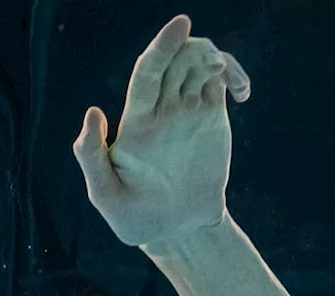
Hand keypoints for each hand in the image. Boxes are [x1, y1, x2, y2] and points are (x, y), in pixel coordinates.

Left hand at [72, 15, 250, 247]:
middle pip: (177, 59)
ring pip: (200, 64)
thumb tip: (92, 111)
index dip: (162, 46)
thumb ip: (91, 157)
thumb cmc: (133, 218)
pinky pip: (221, 82)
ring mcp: (187, 111)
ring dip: (216, 58)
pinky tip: (242, 92)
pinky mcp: (211, 118)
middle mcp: (160, 110)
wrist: (174, 232)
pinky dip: (234, 74)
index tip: (180, 24)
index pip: (148, 71)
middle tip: (213, 69)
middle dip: (194, 49)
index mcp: (135, 121)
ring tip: (228, 81)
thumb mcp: (105, 195)